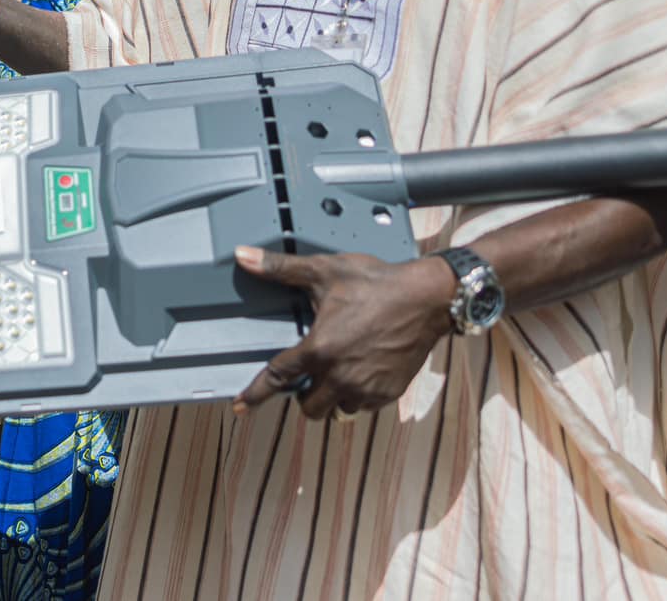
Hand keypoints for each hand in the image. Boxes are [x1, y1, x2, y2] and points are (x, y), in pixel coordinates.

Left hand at [231, 247, 453, 420]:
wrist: (428, 299)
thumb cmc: (377, 283)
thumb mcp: (324, 271)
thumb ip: (280, 268)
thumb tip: (243, 256)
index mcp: (319, 349)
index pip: (278, 378)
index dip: (255, 394)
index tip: (239, 408)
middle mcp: (340, 376)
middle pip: (308, 407)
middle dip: (303, 395)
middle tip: (310, 373)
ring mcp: (365, 388)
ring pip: (336, 410)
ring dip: (330, 397)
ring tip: (337, 372)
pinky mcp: (387, 394)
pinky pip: (362, 407)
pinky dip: (356, 396)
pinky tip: (360, 371)